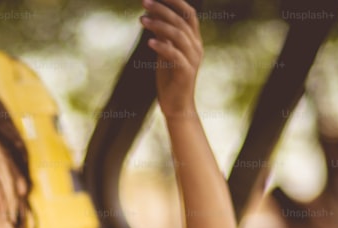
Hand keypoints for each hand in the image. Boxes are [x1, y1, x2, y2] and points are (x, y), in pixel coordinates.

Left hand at [140, 0, 202, 117]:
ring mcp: (192, 59)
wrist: (177, 106)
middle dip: (162, 9)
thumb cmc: (170, 79)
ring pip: (178, 35)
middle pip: (182, 20)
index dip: (175, 1)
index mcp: (194, 41)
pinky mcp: (185, 72)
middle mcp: (196, 47)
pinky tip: (148, 42)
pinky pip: (174, 54)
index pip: (188, 14)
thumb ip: (163, 36)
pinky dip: (161, 46)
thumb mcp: (165, 53)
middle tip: (144, 2)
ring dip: (158, 25)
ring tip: (141, 20)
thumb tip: (152, 16)